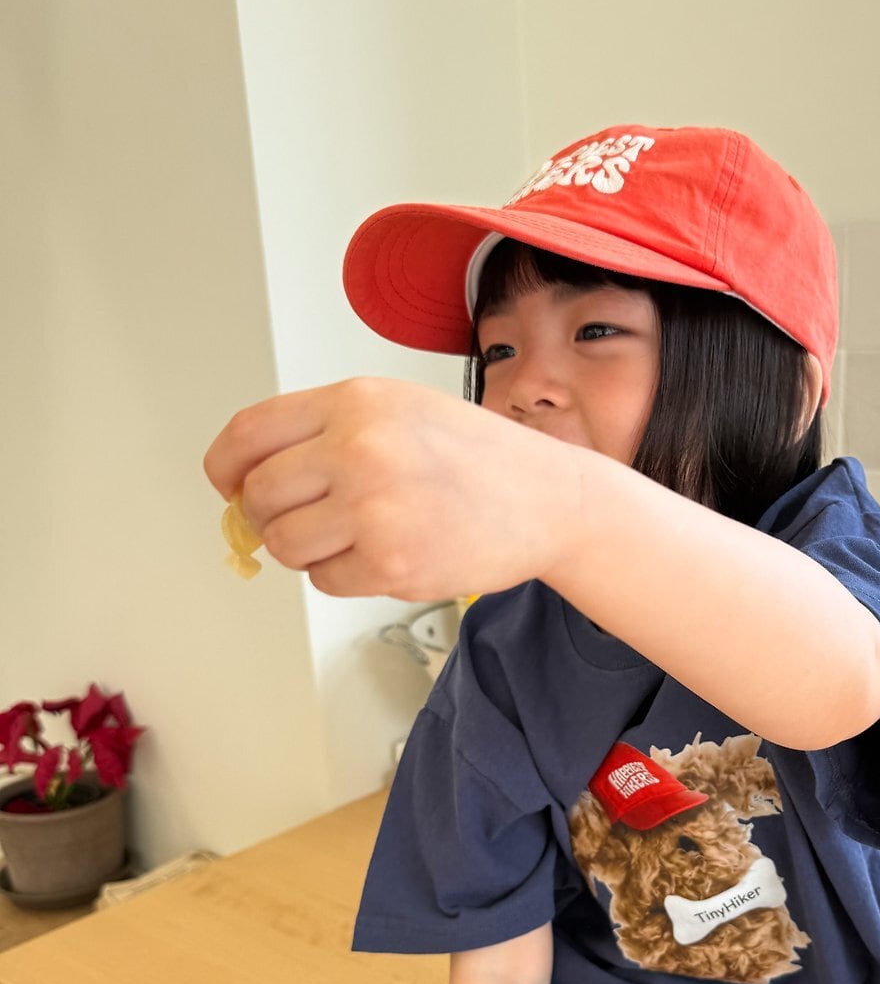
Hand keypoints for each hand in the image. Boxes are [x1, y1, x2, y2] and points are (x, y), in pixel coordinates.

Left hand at [203, 377, 580, 600]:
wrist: (549, 500)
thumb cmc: (478, 457)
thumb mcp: (400, 409)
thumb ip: (326, 430)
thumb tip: (249, 479)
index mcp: (355, 403)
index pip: (247, 436)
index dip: (226, 469)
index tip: (231, 487)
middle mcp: (358, 450)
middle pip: (258, 497)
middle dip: (268, 516)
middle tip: (305, 518)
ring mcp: (374, 510)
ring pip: (284, 545)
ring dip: (306, 548)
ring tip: (352, 534)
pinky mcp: (391, 564)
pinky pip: (326, 580)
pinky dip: (344, 574)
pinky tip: (385, 552)